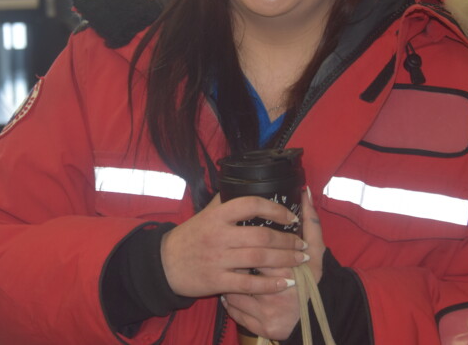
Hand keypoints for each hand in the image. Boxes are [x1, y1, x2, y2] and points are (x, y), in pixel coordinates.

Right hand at [160, 194, 307, 298]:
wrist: (164, 264)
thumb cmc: (189, 237)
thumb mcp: (204, 214)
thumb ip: (225, 201)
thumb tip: (246, 184)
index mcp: (217, 216)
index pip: (250, 204)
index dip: (275, 209)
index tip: (291, 216)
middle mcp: (219, 236)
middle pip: (261, 235)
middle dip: (288, 240)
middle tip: (302, 244)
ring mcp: (218, 259)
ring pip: (259, 258)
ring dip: (285, 259)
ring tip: (300, 260)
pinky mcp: (217, 281)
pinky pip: (248, 283)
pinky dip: (269, 284)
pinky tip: (284, 282)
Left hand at [222, 188, 325, 339]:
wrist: (313, 319)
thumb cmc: (312, 280)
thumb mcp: (317, 253)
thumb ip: (312, 223)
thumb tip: (306, 192)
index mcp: (291, 275)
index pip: (261, 253)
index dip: (250, 244)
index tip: (241, 235)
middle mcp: (279, 298)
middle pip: (245, 272)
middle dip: (235, 260)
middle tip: (229, 249)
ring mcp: (269, 315)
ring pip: (236, 291)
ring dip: (228, 278)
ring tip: (226, 266)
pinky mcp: (263, 328)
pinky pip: (236, 310)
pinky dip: (230, 298)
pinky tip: (228, 288)